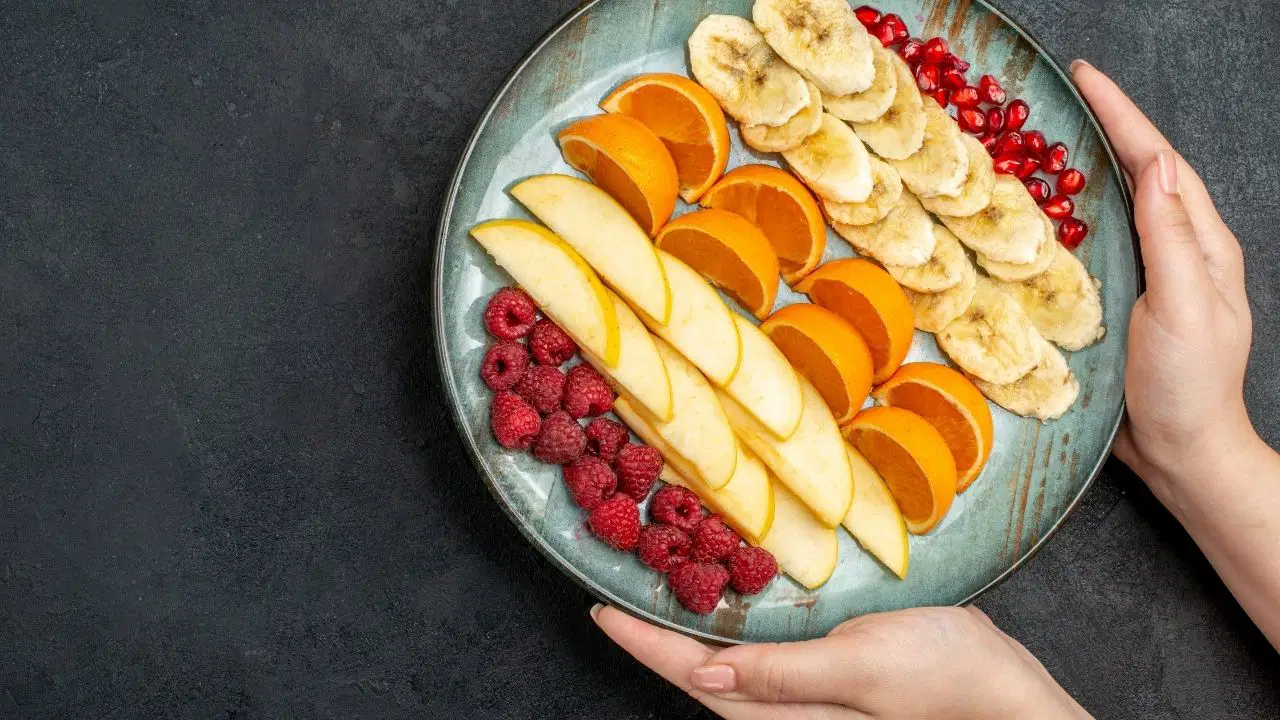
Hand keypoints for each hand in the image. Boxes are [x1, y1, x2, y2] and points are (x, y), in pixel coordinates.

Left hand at [593, 604, 1089, 718]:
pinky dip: (732, 620)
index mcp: (780, 712)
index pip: (691, 675)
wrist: (1005, 691)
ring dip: (687, 624)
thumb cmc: (941, 681)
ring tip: (654, 582)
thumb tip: (703, 678)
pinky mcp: (824, 672)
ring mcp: (803, 692)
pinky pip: (759, 650)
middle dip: (651, 632)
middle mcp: (782, 706)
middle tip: (614, 581)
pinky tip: (726, 594)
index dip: (641, 641)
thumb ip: (780, 673)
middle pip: (697, 671)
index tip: (598, 607)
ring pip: (725, 660)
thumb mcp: (858, 668)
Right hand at [1071, 62, 1255, 512]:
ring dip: (1076, 171)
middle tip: (1054, 99)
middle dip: (1100, 129)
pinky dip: (1061, 222)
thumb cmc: (1188, 386)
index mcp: (1200, 243)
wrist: (1182, 454)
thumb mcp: (1185, 306)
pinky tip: (1034, 218)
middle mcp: (1174, 251)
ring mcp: (1145, 277)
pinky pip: (1088, 248)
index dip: (1123, 115)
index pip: (1160, 162)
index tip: (1086, 77)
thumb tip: (1157, 168)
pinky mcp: (1116, 304)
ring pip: (1109, 209)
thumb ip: (1171, 238)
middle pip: (1136, 173)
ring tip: (1037, 142)